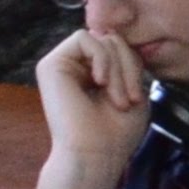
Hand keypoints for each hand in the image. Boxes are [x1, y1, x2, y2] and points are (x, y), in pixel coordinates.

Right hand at [29, 26, 154, 188]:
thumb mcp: (130, 88)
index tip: (138, 98)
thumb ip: (124, 60)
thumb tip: (112, 34)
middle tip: (130, 99)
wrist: (95, 155)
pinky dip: (102, 58)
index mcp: (90, 74)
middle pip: (112, 39)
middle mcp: (73, 67)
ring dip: (117, 68)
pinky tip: (99, 82)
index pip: (119, 48)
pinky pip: (85, 39)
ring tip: (117, 98)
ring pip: (101, 38)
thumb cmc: (115, 132)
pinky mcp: (49, 65)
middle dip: (128, 67)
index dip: (133, 65)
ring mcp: (60, 64)